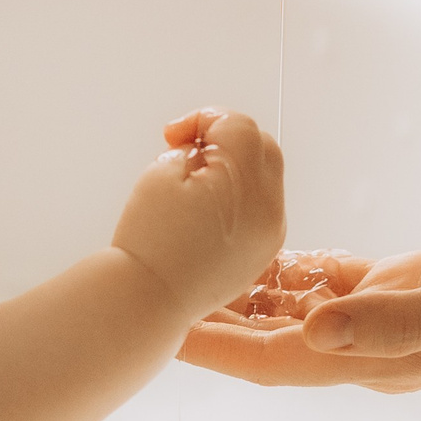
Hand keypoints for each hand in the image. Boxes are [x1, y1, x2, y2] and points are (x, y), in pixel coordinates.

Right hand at [112, 109, 287, 321]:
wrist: (149, 301)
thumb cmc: (149, 240)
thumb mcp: (161, 171)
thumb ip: (192, 149)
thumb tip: (206, 151)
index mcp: (244, 182)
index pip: (239, 126)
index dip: (204, 120)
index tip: (174, 135)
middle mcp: (269, 206)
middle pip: (262, 146)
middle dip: (227, 139)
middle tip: (189, 151)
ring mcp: (272, 232)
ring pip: (267, 178)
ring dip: (238, 169)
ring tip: (196, 184)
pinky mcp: (265, 252)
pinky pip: (263, 208)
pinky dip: (243, 198)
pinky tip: (209, 210)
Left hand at [178, 228, 420, 416]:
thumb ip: (394, 318)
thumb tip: (313, 331)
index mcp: (386, 355)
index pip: (283, 359)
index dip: (220, 349)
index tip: (164, 336)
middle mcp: (380, 345)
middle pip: (278, 339)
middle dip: (219, 323)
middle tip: (153, 297)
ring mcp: (398, 319)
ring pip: (304, 311)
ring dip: (252, 294)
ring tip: (195, 268)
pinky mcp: (417, 289)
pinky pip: (344, 285)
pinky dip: (303, 270)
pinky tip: (270, 255)